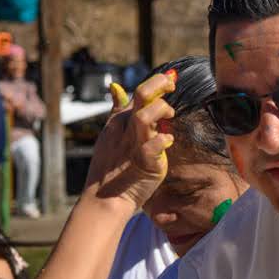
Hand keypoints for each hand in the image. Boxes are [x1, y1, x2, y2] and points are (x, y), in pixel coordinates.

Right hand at [85, 70, 174, 209]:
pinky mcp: (143, 163)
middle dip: (160, 84)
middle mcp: (126, 128)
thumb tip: (115, 87)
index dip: (157, 82)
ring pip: (145, 116)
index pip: (139, 92)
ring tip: (170, 117)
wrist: (104, 199)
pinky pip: (152, 146)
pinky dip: (162, 141)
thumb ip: (117, 111)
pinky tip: (167, 141)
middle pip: (141, 94)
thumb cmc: (112, 168)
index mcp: (120, 121)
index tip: (172, 79)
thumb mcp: (112, 134)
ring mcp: (133, 145)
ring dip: (162, 111)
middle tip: (173, 86)